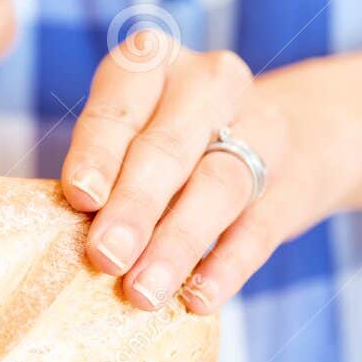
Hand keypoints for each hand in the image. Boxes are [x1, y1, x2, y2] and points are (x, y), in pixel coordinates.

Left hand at [60, 33, 337, 313]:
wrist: (298, 132)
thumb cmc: (176, 137)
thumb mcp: (134, 127)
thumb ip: (105, 169)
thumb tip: (63, 237)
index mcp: (153, 63)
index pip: (120, 106)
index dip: (99, 152)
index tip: (81, 198)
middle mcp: (209, 84)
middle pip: (168, 148)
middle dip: (134, 206)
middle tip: (105, 257)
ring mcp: (260, 131)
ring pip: (217, 187)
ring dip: (176, 244)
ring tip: (142, 292)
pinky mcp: (290, 186)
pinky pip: (256, 230)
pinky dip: (225, 267)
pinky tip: (198, 298)